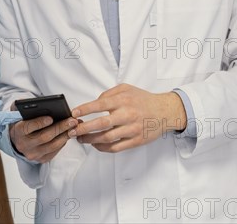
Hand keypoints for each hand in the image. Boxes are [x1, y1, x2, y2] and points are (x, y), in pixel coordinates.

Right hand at [9, 112, 77, 163]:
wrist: (19, 139)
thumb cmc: (23, 122)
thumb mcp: (20, 113)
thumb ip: (24, 106)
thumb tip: (35, 102)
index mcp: (17, 132)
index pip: (28, 127)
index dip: (39, 123)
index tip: (50, 118)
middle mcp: (24, 145)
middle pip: (44, 137)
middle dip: (59, 128)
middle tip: (71, 121)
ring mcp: (33, 154)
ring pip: (52, 146)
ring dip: (65, 135)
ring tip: (74, 126)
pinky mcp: (41, 159)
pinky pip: (55, 151)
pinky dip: (63, 142)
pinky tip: (70, 133)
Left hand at [68, 84, 186, 152]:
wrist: (165, 111)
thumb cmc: (143, 99)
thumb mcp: (126, 88)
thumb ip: (109, 93)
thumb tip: (94, 103)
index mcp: (123, 100)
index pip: (99, 105)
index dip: (84, 110)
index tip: (74, 114)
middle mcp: (127, 115)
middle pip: (101, 124)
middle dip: (83, 128)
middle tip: (72, 131)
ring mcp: (132, 129)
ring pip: (106, 138)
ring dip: (90, 140)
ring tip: (81, 139)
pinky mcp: (136, 141)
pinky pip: (116, 148)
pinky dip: (103, 148)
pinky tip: (95, 145)